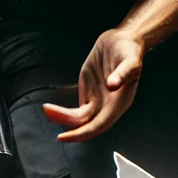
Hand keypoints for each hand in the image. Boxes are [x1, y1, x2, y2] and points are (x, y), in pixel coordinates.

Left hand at [43, 27, 144, 141]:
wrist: (123, 42)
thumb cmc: (129, 52)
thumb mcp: (130, 61)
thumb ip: (123, 73)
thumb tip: (113, 85)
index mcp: (119, 103)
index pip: (99, 125)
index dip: (82, 133)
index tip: (64, 136)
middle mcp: (108, 107)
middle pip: (86, 124)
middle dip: (66, 124)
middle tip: (48, 112)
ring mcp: (97, 101)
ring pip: (78, 119)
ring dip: (62, 117)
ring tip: (47, 109)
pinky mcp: (89, 93)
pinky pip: (75, 111)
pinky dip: (63, 112)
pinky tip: (52, 109)